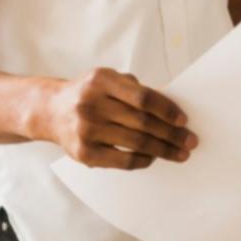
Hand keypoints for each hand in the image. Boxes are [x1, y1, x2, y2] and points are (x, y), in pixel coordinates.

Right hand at [45, 67, 196, 169]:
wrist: (50, 111)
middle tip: (190, 141)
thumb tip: (171, 109)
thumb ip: (135, 90)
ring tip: (179, 153)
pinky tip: (153, 158)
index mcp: (101, 80)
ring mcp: (86, 130)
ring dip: (163, 150)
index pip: (143, 97)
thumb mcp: (108, 80)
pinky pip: (123, 161)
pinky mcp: (84, 153)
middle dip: (171, 134)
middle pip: (142, 122)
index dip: (167, 110)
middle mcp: (91, 104)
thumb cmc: (89, 94)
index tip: (183, 120)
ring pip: (136, 143)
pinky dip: (143, 160)